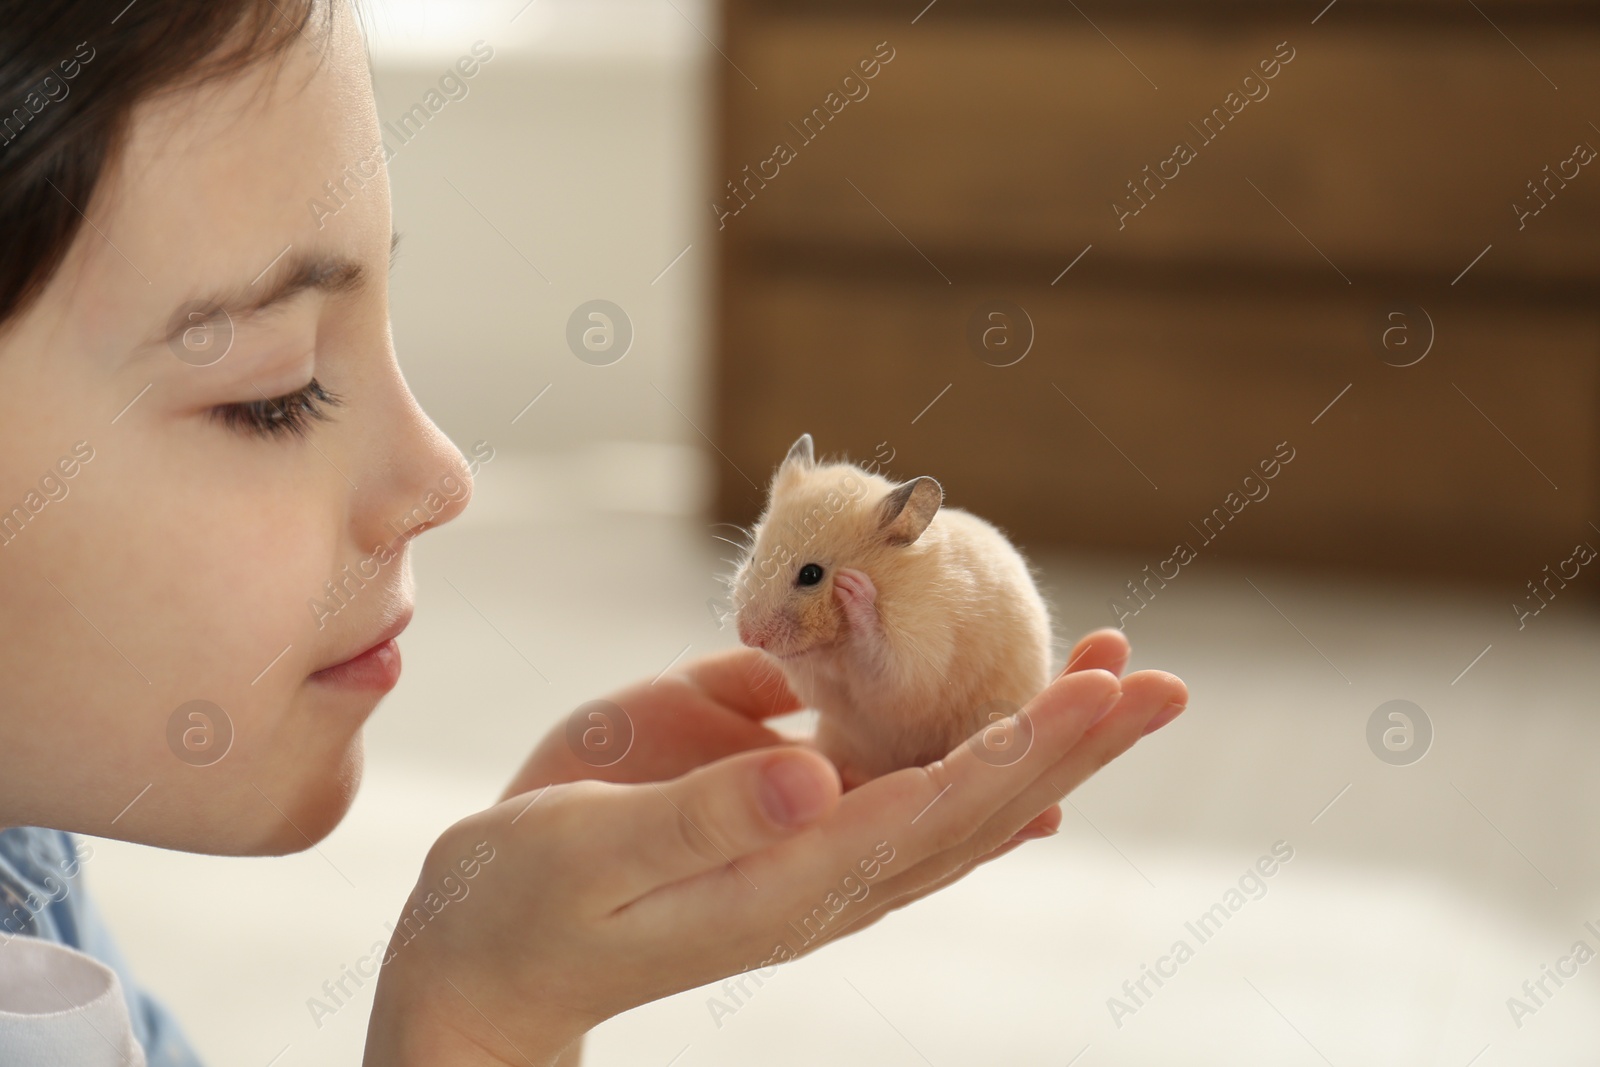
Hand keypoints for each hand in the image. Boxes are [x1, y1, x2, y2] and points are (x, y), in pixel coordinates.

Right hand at [367, 630, 1183, 1066]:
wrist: (484, 957)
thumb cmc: (519, 907)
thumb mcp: (587, 855)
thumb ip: (697, 814)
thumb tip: (814, 768)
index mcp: (790, 879)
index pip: (938, 810)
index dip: (1025, 747)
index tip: (1104, 695)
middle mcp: (824, 866)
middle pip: (977, 803)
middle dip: (1068, 740)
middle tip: (1154, 680)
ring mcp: (804, 841)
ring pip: (949, 789)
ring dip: (1034, 735)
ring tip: (1111, 678)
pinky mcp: (772, 809)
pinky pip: (887, 777)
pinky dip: (955, 745)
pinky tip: (1003, 723)